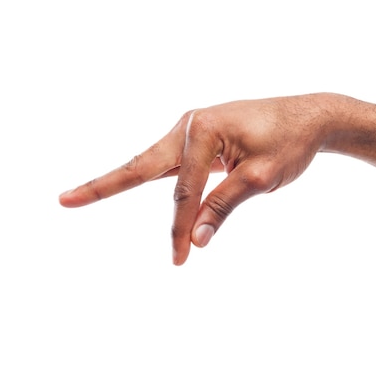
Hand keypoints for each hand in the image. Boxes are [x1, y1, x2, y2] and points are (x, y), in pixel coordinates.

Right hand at [59, 93, 339, 264]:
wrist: (310, 117)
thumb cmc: (290, 142)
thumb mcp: (260, 178)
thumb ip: (223, 206)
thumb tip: (195, 239)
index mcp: (202, 130)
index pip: (184, 191)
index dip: (179, 228)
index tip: (180, 259)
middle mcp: (190, 125)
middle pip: (143, 165)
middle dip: (105, 185)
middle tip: (64, 199)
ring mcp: (193, 129)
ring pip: (153, 164)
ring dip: (123, 180)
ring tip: (82, 193)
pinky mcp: (200, 138)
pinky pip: (171, 164)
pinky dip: (152, 179)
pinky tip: (129, 181)